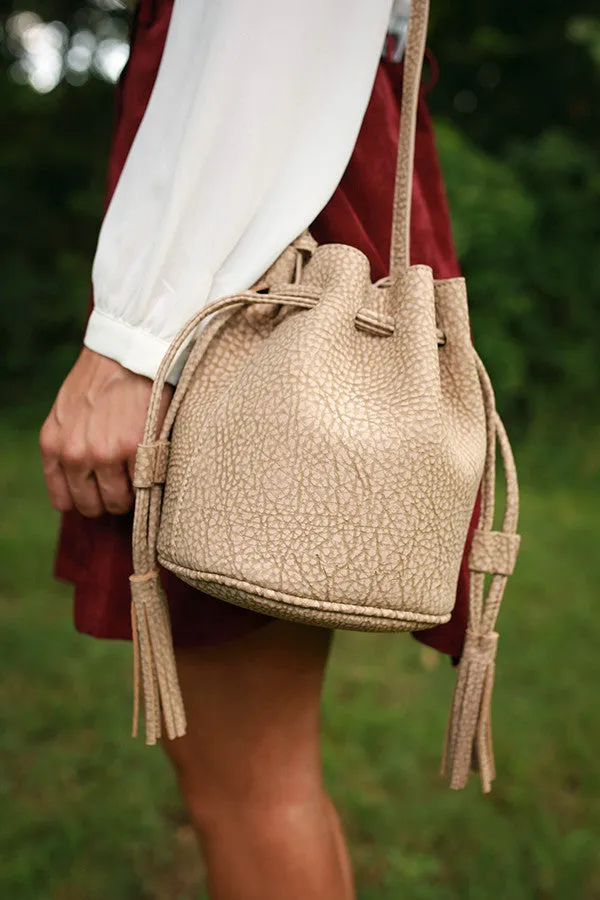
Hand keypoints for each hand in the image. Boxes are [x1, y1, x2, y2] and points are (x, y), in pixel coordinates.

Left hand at [40, 347, 171, 516]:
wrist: (127, 352)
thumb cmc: (100, 380)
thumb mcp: (66, 414)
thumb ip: (68, 448)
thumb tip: (84, 484)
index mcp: (53, 446)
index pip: (63, 500)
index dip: (85, 499)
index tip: (100, 490)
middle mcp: (76, 455)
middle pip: (92, 506)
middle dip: (109, 498)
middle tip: (125, 481)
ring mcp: (106, 454)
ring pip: (120, 501)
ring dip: (132, 491)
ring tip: (139, 468)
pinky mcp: (137, 448)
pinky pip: (145, 484)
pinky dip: (151, 476)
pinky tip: (151, 456)